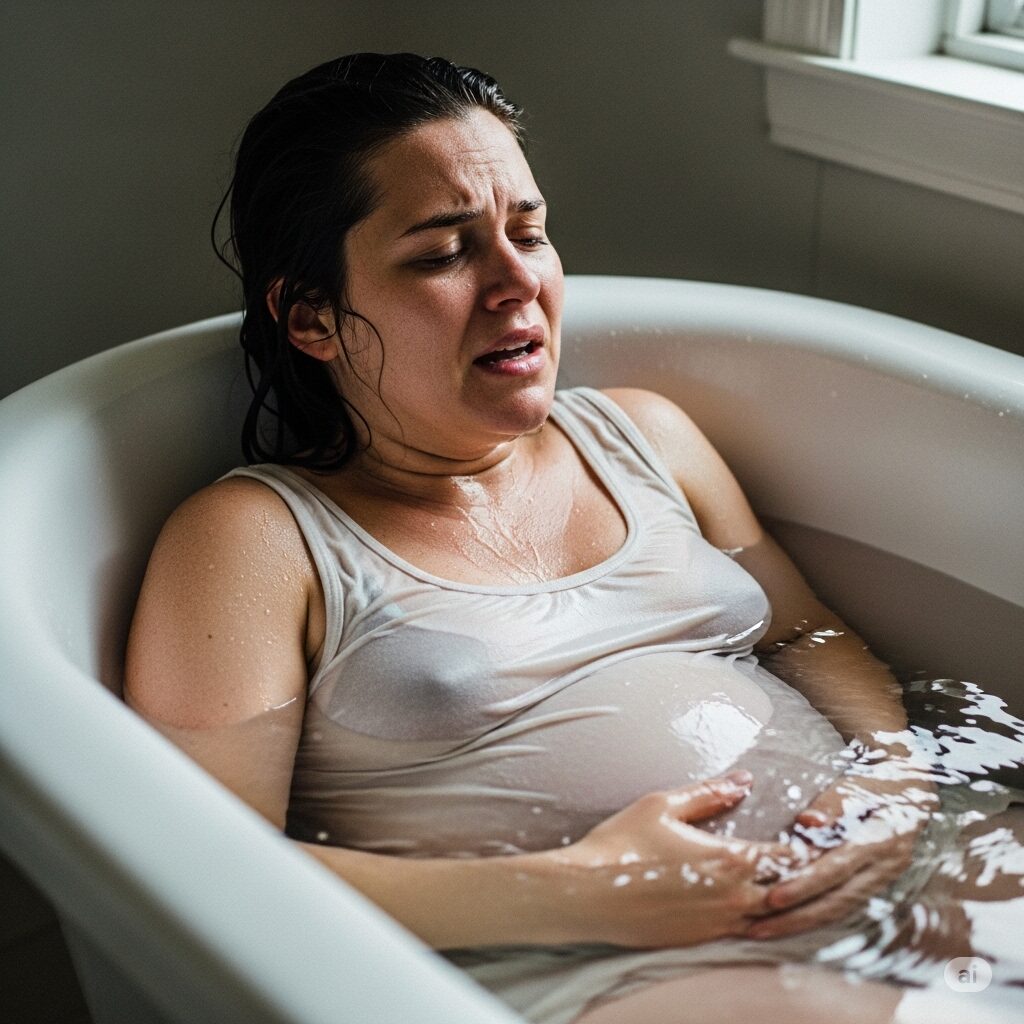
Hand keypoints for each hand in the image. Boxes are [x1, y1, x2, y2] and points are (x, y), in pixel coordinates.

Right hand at [551, 771, 819, 948]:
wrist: (588, 894)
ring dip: (782, 901)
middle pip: (789, 892)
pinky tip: (751, 905)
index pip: (789, 857)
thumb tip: (742, 780)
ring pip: (770, 918)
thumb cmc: (621, 844)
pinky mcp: (701, 940)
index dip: (810, 845)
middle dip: (803, 876)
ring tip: (789, 884)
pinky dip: (755, 918)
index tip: (818, 834)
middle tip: (815, 861)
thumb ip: (708, 793)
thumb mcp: (662, 806)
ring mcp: (718, 924)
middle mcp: (733, 897)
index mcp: (729, 860)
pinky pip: (743, 931)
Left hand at [745, 755, 939, 939]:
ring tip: (762, 931)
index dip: (805, 884)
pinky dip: (813, 916)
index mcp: (883, 839)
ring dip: (800, 923)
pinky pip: (842, 905)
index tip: (772, 898)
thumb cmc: (876, 779)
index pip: (838, 868)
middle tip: (758, 927)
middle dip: (796, 917)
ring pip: (839, 909)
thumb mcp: (859, 783)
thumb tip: (807, 822)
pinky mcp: (873, 882)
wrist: (912, 783)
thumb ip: (833, 802)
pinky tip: (784, 923)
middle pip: (837, 900)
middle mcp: (886, 866)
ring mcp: (882, 878)